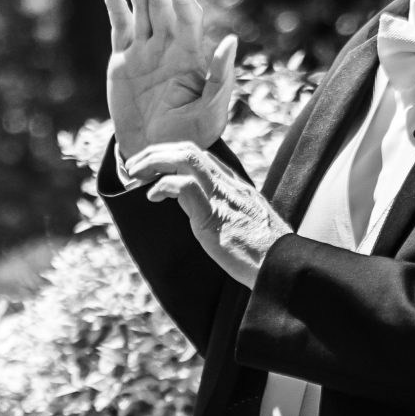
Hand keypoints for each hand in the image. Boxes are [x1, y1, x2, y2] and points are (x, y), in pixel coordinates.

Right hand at [106, 0, 236, 159]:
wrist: (157, 154)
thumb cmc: (192, 135)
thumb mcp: (212, 111)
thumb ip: (220, 77)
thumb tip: (231, 40)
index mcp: (190, 54)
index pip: (187, 16)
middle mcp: (168, 46)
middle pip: (161, 5)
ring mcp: (144, 52)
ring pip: (139, 10)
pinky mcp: (122, 62)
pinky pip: (119, 31)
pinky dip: (116, 11)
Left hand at [125, 142, 291, 288]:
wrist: (281, 265)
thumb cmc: (265, 254)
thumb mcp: (247, 226)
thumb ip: (231, 215)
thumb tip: (215, 222)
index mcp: (236, 186)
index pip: (202, 156)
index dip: (174, 155)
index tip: (154, 165)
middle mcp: (229, 183)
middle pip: (189, 150)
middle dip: (157, 152)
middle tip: (134, 166)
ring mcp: (221, 195)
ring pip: (184, 158)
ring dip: (154, 161)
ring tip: (134, 174)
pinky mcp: (212, 213)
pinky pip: (183, 186)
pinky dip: (162, 186)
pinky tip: (151, 197)